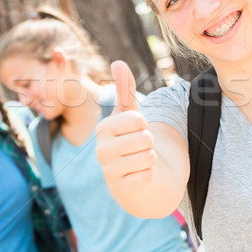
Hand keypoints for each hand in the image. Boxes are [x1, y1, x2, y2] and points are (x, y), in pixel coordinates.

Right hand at [96, 61, 156, 197]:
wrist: (133, 176)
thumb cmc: (130, 139)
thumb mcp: (129, 113)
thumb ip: (125, 88)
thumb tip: (118, 62)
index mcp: (103, 128)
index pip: (138, 119)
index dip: (145, 125)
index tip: (136, 131)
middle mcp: (101, 149)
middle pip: (146, 138)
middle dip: (149, 142)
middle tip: (139, 148)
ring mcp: (108, 171)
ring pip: (149, 157)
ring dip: (151, 159)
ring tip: (139, 160)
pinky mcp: (119, 189)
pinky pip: (147, 176)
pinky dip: (149, 175)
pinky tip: (138, 175)